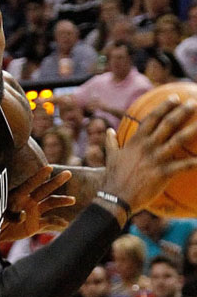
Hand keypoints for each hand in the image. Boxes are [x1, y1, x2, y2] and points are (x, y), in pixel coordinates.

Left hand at [1, 165, 75, 240]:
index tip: (49, 167)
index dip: (39, 176)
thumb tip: (23, 215)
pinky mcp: (36, 224)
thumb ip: (12, 216)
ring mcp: (34, 212)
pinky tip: (65, 224)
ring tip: (72, 200)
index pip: (30, 184)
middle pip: (44, 189)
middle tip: (68, 173)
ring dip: (61, 201)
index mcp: (18, 196)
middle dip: (56, 182)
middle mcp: (29, 201)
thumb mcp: (1, 218)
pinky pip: (49, 222)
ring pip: (50, 203)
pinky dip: (57, 223)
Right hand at [102, 98, 196, 212]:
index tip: (175, 98)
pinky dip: (193, 162)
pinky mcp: (162, 174)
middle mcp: (148, 146)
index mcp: (136, 141)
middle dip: (182, 112)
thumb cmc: (113, 177)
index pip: (152, 118)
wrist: (115, 198)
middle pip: (168, 124)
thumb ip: (111, 142)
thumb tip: (108, 131)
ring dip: (191, 130)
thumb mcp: (111, 156)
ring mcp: (156, 159)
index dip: (165, 107)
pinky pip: (182, 166)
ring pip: (178, 140)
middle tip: (193, 103)